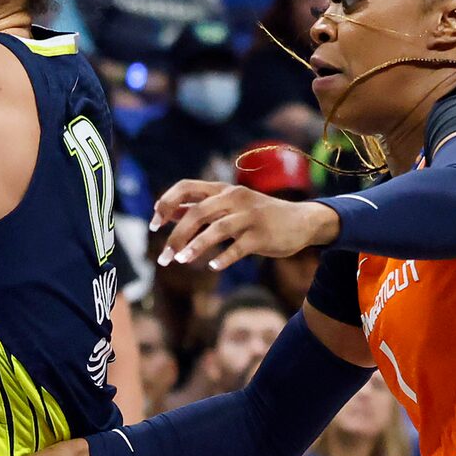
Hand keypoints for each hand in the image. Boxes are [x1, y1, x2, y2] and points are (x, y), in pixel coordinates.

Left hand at [153, 180, 338, 269]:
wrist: (301, 221)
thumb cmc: (257, 215)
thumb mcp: (229, 205)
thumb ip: (199, 207)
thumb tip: (166, 212)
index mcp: (222, 190)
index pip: (186, 187)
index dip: (166, 203)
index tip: (153, 224)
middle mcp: (234, 198)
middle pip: (197, 213)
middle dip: (176, 235)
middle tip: (164, 257)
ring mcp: (249, 216)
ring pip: (216, 229)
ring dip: (196, 247)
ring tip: (180, 261)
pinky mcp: (262, 235)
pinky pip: (238, 248)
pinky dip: (223, 258)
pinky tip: (212, 268)